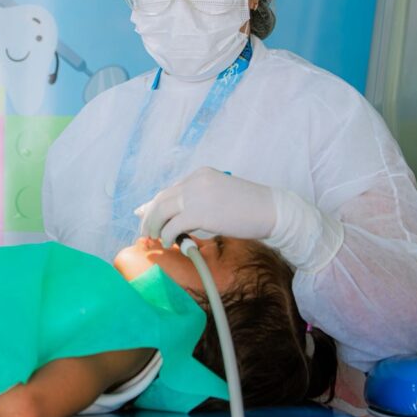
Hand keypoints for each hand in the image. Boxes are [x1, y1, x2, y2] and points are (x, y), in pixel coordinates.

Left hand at [135, 167, 276, 246]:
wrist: (273, 211)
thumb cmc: (251, 208)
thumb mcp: (220, 196)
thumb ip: (199, 201)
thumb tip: (179, 218)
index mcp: (200, 174)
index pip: (170, 189)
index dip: (154, 204)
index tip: (143, 213)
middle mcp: (195, 181)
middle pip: (161, 198)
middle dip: (149, 216)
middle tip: (144, 230)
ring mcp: (197, 195)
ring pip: (162, 210)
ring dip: (154, 226)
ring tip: (153, 238)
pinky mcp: (200, 213)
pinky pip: (173, 225)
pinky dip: (167, 235)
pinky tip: (169, 242)